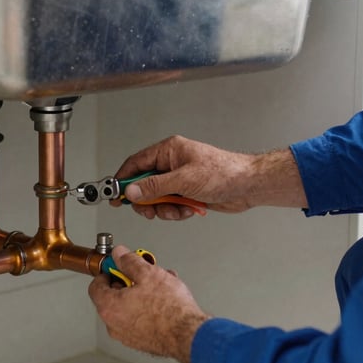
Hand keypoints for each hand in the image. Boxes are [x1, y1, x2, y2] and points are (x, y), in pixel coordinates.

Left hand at [88, 245, 209, 362]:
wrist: (188, 335)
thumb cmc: (170, 309)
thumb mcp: (148, 274)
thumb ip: (129, 261)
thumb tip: (120, 254)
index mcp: (109, 307)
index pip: (96, 285)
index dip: (108, 271)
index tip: (118, 265)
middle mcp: (114, 324)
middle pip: (113, 296)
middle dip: (130, 281)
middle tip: (143, 274)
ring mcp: (127, 335)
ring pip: (129, 307)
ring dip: (142, 294)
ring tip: (161, 286)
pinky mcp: (142, 341)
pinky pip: (139, 319)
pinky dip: (148, 308)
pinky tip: (165, 300)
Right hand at [113, 135, 259, 219]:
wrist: (248, 186)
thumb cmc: (224, 172)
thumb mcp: (184, 180)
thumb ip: (155, 187)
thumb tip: (132, 191)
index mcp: (169, 151)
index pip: (136, 163)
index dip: (123, 180)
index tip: (115, 195)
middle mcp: (172, 163)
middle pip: (144, 184)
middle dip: (148, 201)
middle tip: (151, 211)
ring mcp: (179, 179)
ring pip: (158, 198)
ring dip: (166, 209)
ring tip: (180, 209)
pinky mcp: (187, 192)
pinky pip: (171, 205)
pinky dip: (178, 211)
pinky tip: (191, 208)